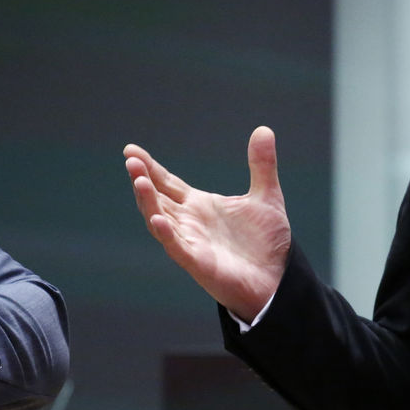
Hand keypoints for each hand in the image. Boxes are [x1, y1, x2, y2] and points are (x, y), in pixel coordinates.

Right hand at [124, 126, 291, 321]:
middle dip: (142, 179)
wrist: (278, 280)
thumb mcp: (266, 196)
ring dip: (148, 202)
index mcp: (198, 205)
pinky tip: (158, 219)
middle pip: (157, 197)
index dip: (149, 167)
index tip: (130, 150)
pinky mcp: (198, 263)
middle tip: (131, 159)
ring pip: (160, 220)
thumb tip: (264, 129)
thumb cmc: (266, 243)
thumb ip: (262, 165)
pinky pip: (177, 247)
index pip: (167, 183)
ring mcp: (191, 242)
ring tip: (139, 181)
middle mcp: (189, 222)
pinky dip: (166, 234)